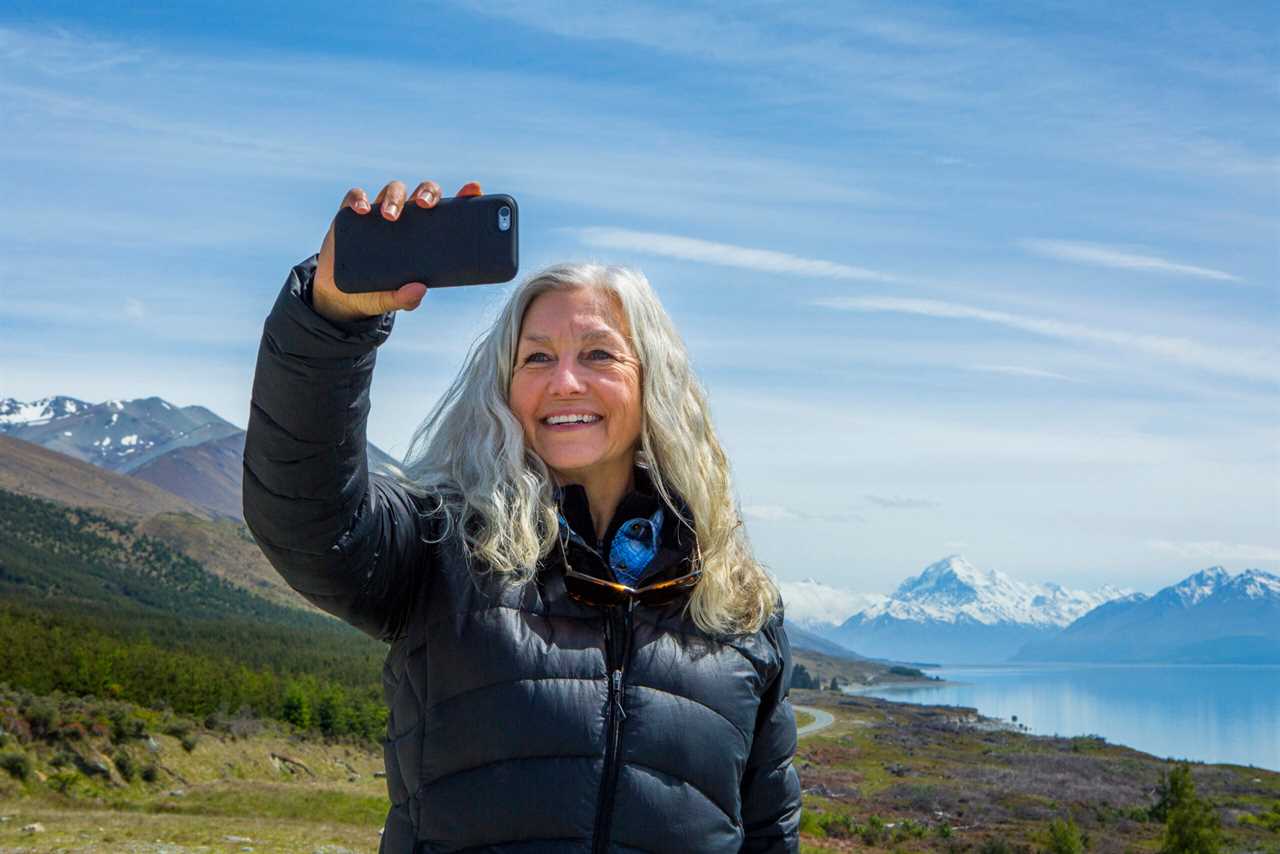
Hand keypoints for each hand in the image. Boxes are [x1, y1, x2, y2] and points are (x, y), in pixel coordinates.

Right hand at [311, 178, 483, 322]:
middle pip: (423, 192)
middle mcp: (407, 218)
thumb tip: (419, 290)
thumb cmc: (377, 292)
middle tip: (425, 205)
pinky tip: (362, 210)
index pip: (448, 210)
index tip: (473, 189)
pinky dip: (360, 198)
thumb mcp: (392, 299)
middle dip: (427, 192)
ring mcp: (380, 212)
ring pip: (394, 189)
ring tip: (391, 216)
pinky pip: (357, 196)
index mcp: (426, 234)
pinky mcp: (352, 213)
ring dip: (395, 197)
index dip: (463, 197)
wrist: (341, 294)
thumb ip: (406, 299)